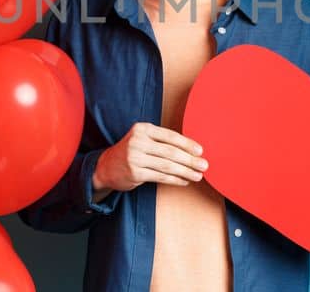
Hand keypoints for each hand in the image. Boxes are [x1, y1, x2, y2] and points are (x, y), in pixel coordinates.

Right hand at [92, 122, 208, 197]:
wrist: (106, 167)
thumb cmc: (131, 152)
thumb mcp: (142, 139)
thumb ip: (162, 141)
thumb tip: (191, 149)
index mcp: (142, 129)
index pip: (170, 136)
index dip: (187, 144)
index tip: (200, 151)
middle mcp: (138, 141)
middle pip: (170, 152)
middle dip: (190, 160)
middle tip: (204, 165)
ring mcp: (135, 158)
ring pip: (167, 166)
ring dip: (185, 171)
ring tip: (197, 175)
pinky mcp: (135, 173)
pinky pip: (160, 177)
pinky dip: (175, 180)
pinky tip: (184, 181)